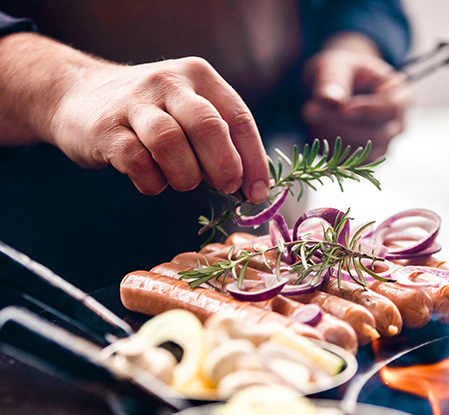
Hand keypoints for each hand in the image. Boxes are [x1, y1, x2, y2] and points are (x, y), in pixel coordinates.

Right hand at [49, 56, 269, 199]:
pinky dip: (152, 182)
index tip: (258, 192)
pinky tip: (153, 181)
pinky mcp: (105, 128)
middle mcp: (168, 82)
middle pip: (207, 126)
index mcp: (198, 76)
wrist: (78, 94)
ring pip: (170, 142)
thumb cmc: (150, 112)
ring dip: (185, 175)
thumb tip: (250, 186)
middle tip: (226, 187)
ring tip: (182, 182)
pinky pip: (136, 162)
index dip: (254, 159)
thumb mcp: (188, 111)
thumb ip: (219, 140)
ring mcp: (133, 102)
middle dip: (224, 165)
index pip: (238, 118)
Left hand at [302, 35, 411, 160]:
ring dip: (332, 137)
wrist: (336, 90)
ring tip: (310, 114)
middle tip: (311, 110)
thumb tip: (329, 98)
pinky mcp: (366, 159)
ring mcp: (384, 145)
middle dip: (342, 125)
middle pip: (377, 135)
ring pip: (361, 152)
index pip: (392, 108)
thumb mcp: (335, 66)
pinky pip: (349, 163)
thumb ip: (332, 79)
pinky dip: (329, 148)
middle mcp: (397, 124)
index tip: (342, 108)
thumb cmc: (341, 72)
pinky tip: (315, 129)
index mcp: (401, 95)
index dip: (367, 111)